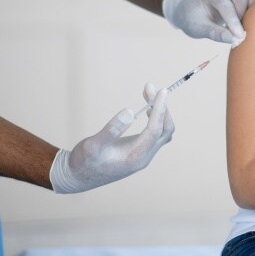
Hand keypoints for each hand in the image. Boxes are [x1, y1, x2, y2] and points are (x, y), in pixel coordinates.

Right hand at [49, 83, 174, 193]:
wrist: (79, 177)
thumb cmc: (84, 162)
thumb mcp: (93, 145)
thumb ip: (111, 130)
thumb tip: (130, 112)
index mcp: (136, 156)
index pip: (155, 130)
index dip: (160, 109)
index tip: (161, 91)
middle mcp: (145, 156)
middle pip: (165, 129)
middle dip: (161, 106)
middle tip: (150, 87)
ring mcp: (145, 154)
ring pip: (163, 130)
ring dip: (160, 111)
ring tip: (149, 93)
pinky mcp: (141, 150)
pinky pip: (157, 132)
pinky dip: (156, 118)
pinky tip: (147, 108)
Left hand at [162, 0, 254, 42]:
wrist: (188, 7)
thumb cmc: (192, 19)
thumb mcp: (197, 29)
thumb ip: (216, 34)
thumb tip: (237, 40)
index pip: (224, 3)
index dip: (233, 21)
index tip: (240, 36)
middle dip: (243, 11)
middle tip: (237, 26)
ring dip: (254, 1)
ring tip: (246, 16)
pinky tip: (249, 9)